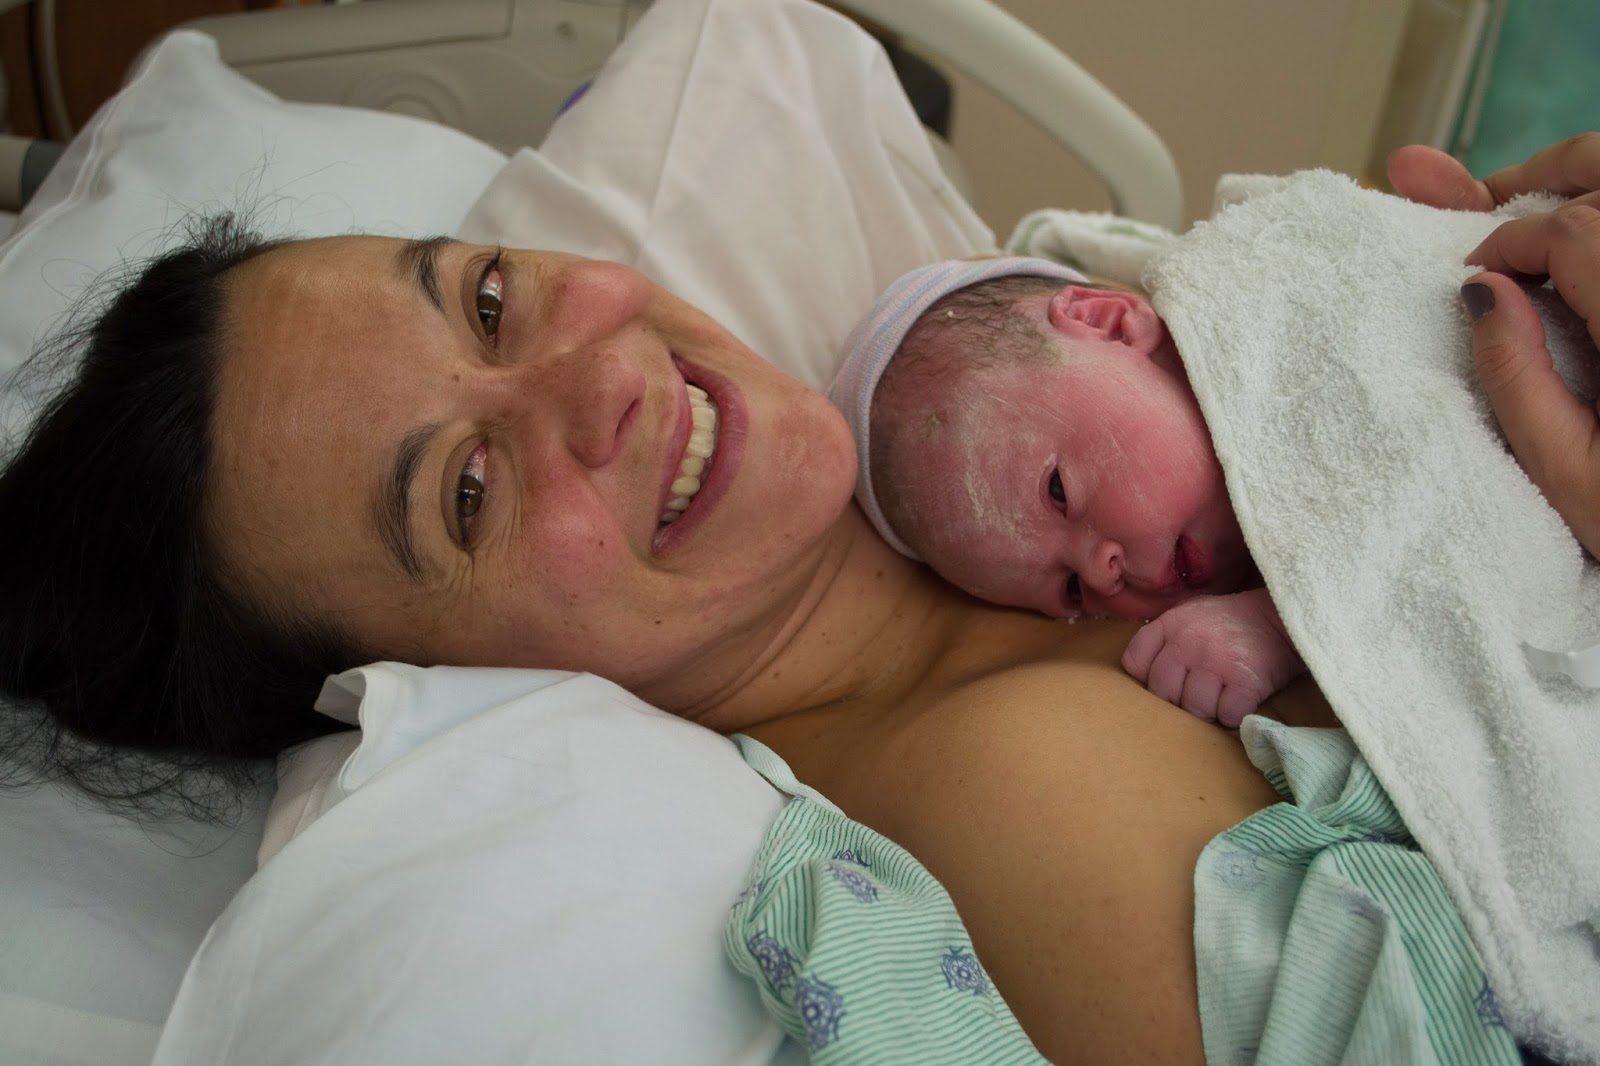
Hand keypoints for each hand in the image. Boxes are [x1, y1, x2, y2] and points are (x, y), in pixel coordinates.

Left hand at [1121, 588, 1304, 727]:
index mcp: (1171, 624)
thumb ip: (1163, 638)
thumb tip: (1140, 674)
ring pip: (1194, 709)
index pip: (1134, 663)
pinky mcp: (1245, 681)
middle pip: (1162, 693)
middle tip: (1200, 691)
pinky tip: (1241, 698)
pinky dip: (1235, 714)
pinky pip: (1227, 715)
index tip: (1169, 679)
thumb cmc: (1232, 622)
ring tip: (1223, 693)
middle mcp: (1188, 642)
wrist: (1281, 617)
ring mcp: (1216, 662)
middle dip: (1179, 699)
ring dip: (1210, 709)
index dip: (1148, 678)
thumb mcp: (1190, 614)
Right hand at [1391, 135, 1599, 555]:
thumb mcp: (1576, 480)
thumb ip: (1520, 383)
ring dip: (1591, 180)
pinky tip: (1587, 239)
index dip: (1511, 237)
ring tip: (1544, 202)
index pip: (1577, 234)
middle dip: (1551, 176)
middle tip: (1494, 203)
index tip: (1475, 274)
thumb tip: (1480, 294)